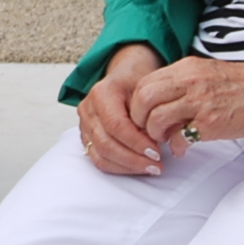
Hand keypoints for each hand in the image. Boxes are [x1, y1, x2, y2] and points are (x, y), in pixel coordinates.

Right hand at [75, 44, 167, 175]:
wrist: (124, 77)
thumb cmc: (138, 82)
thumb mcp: (148, 89)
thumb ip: (149, 113)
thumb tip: (159, 141)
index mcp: (101, 93)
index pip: (116, 125)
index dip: (136, 143)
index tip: (157, 153)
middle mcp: (88, 109)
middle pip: (106, 143)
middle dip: (133, 159)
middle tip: (156, 165)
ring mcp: (84, 124)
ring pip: (100, 155)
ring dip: (127, 166)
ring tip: (150, 168)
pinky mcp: (86, 137)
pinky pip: (98, 159)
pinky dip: (119, 167)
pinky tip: (137, 168)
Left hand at [126, 56, 243, 148]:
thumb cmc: (238, 85)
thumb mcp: (204, 73)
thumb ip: (179, 84)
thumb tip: (157, 105)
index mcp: (185, 68)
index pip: (144, 83)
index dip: (137, 104)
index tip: (143, 116)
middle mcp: (189, 82)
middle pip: (143, 99)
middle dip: (139, 119)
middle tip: (148, 130)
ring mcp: (199, 102)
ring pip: (156, 119)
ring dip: (155, 134)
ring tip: (165, 139)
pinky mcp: (210, 123)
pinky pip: (179, 138)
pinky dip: (176, 147)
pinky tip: (182, 148)